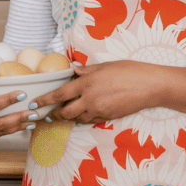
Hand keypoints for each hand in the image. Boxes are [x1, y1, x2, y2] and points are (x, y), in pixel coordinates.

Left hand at [32, 61, 161, 122]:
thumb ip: (87, 70)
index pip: (59, 94)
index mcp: (87, 83)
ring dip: (72, 115)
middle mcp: (90, 98)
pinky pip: (91, 119)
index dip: (45, 100)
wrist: (151, 86)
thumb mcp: (106, 66)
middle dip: (55, 114)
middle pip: (65, 112)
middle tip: (49, 113)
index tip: (34, 104)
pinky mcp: (108, 117)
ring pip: (78, 118)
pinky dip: (86, 116)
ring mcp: (100, 110)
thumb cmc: (130, 71)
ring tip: (70, 110)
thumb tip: (73, 71)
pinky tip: (88, 111)